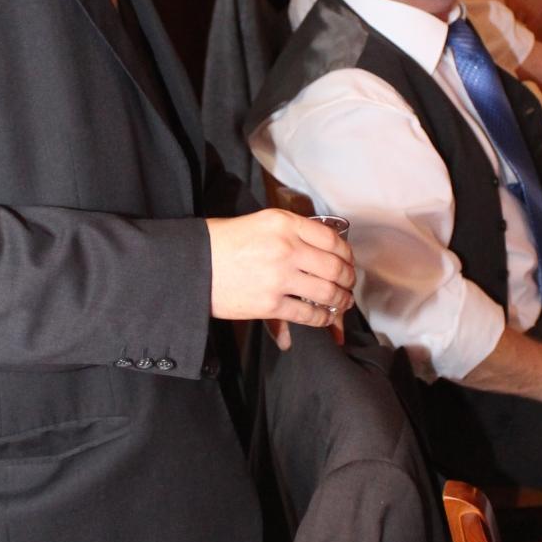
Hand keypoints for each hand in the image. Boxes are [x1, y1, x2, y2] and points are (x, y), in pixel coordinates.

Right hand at [207, 211, 354, 328]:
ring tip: (341, 302)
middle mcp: (286, 247)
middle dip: (348, 279)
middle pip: (335, 267)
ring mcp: (279, 277)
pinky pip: (309, 314)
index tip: (347, 262)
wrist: (193, 265)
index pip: (332, 239)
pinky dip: (323, 318)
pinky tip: (324, 317)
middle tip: (348, 284)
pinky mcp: (270, 304)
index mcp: (284, 223)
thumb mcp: (261, 223)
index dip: (346, 254)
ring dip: (341, 300)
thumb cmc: (223, 243)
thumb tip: (323, 250)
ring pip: (328, 292)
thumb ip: (293, 233)